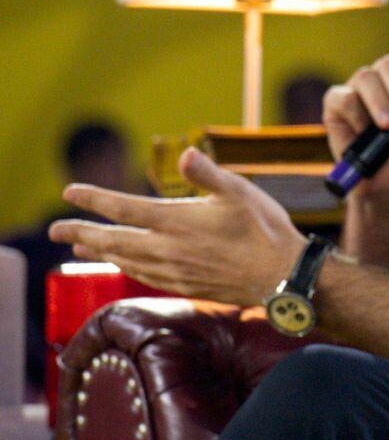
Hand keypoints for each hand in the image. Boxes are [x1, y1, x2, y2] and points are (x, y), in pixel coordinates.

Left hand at [49, 148, 305, 305]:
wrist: (284, 277)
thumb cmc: (266, 229)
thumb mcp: (242, 191)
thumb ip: (208, 174)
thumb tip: (184, 154)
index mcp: (178, 221)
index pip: (124, 208)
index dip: (94, 199)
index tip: (70, 191)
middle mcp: (169, 248)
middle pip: (114, 240)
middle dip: (81, 231)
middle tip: (54, 228)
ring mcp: (175, 270)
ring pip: (125, 260)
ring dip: (99, 251)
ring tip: (79, 246)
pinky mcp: (185, 285)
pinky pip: (144, 276)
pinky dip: (125, 267)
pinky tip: (121, 264)